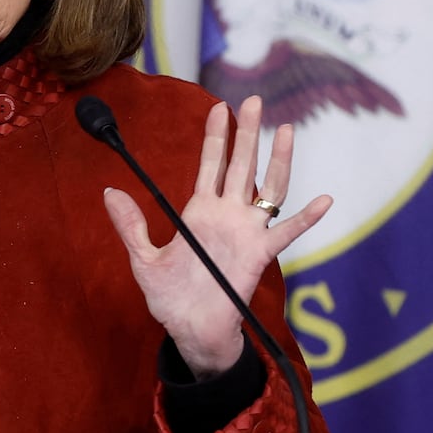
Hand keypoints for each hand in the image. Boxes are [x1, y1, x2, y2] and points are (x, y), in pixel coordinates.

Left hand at [102, 96, 331, 378]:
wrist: (190, 333)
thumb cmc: (170, 298)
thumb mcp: (143, 259)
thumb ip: (130, 225)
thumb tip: (109, 191)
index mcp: (199, 212)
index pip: (210, 164)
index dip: (214, 136)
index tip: (218, 106)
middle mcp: (227, 216)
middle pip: (241, 165)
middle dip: (246, 133)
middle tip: (252, 100)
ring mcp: (246, 233)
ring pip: (268, 189)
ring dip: (278, 160)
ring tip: (286, 129)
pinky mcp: (259, 256)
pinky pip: (287, 233)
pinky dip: (306, 218)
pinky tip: (323, 200)